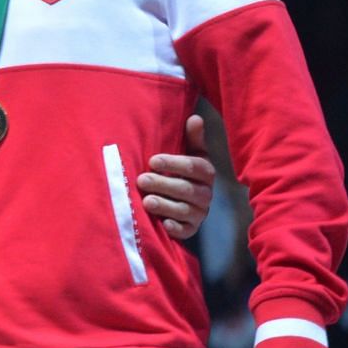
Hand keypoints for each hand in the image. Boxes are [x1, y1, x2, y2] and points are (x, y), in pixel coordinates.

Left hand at [138, 113, 215, 240]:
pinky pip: (185, 231)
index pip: (196, 167)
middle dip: (163, 184)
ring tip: (146, 201)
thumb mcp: (187, 152)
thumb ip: (191, 138)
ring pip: (185, 210)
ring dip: (165, 205)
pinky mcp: (190, 229)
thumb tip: (195, 117)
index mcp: (205, 172)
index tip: (152, 160)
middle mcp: (205, 193)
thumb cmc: (179, 170)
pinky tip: (162, 223)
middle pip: (187, 189)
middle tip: (141, 179)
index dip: (175, 163)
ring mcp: (199, 213)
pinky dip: (174, 227)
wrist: (181, 200)